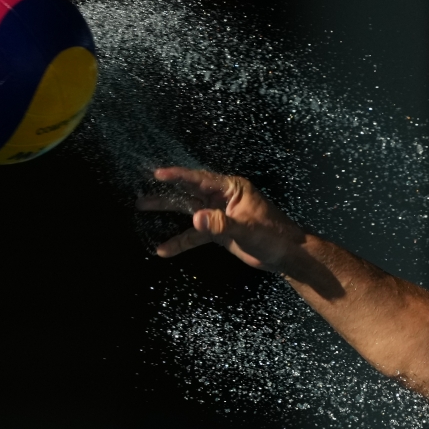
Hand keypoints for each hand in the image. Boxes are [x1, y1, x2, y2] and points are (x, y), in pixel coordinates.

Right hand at [139, 167, 305, 271]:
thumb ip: (221, 224)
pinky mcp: (218, 231)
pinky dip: (180, 241)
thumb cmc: (272, 235)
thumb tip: (195, 219)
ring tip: (143, 207)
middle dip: (166, 191)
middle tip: (143, 188)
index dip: (179, 176)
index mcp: (232, 188)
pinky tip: (164, 249)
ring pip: (188, 210)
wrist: (285, 254)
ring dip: (167, 211)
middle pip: (189, 192)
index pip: (201, 179)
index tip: (158, 173)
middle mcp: (222, 198)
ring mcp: (219, 214)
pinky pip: (195, 235)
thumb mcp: (247, 229)